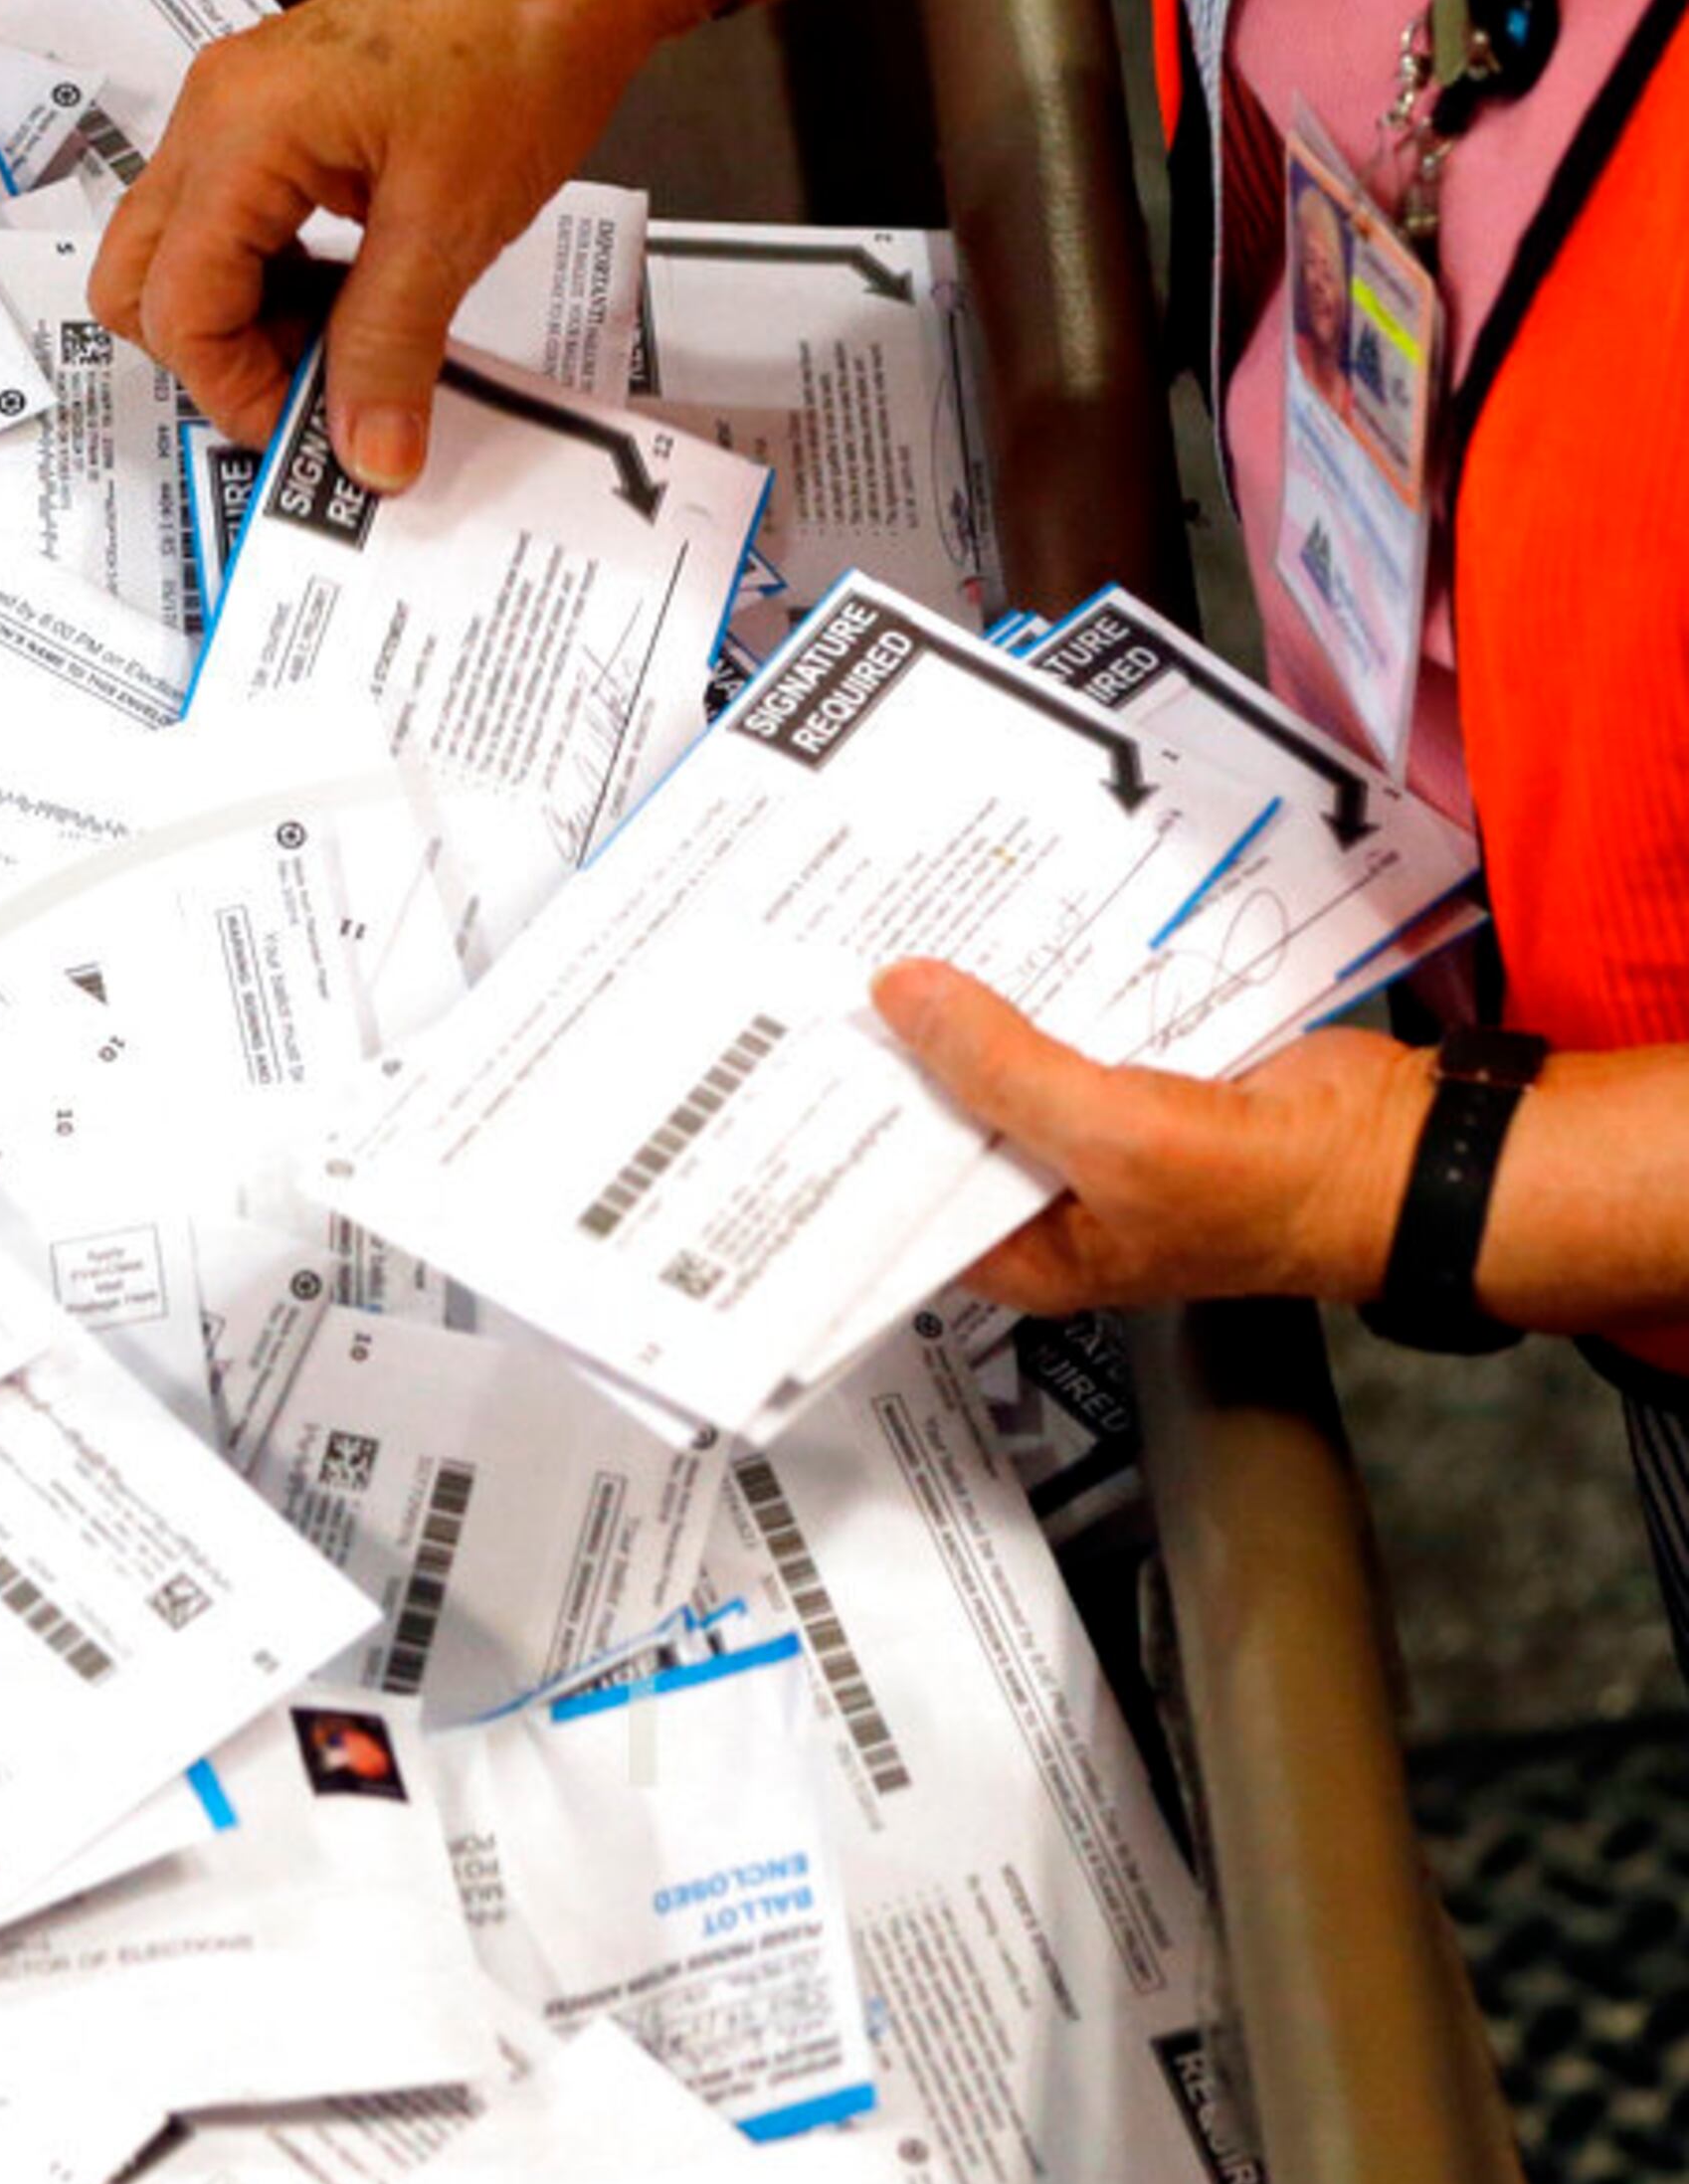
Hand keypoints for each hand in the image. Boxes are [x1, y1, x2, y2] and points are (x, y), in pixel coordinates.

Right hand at [89, 0, 745, 486]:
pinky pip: (228, 218)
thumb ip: (392, 347)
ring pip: (178, 253)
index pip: (176, 302)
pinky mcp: (274, 113)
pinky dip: (270, 275)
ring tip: (342, 342)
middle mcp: (215, 113)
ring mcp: (237, 107)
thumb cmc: (520, 48)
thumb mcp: (453, 222)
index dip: (233, 387)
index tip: (308, 429)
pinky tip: (346, 292)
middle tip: (306, 390)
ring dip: (244, 318)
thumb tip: (369, 456)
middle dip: (213, 356)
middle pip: (138, 280)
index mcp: (240, 132)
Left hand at [871, 960, 1435, 1314]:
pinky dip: (1038, 984)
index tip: (784, 1069)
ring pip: (1007, 1060)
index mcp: (1024, 1252)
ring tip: (886, 939)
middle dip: (902, 1057)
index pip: (903, 1199)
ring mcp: (1097, 1132)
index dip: (849, 1139)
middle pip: (947, 1118)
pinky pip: (1069, 1022)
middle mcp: (1048, 1197)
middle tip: (820, 981)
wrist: (1399, 1153)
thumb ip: (1000, 1066)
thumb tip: (901, 994)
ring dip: (968, 1009)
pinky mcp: (1143, 1072)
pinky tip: (991, 931)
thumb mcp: (1109, 1136)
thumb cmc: (1263, 1193)